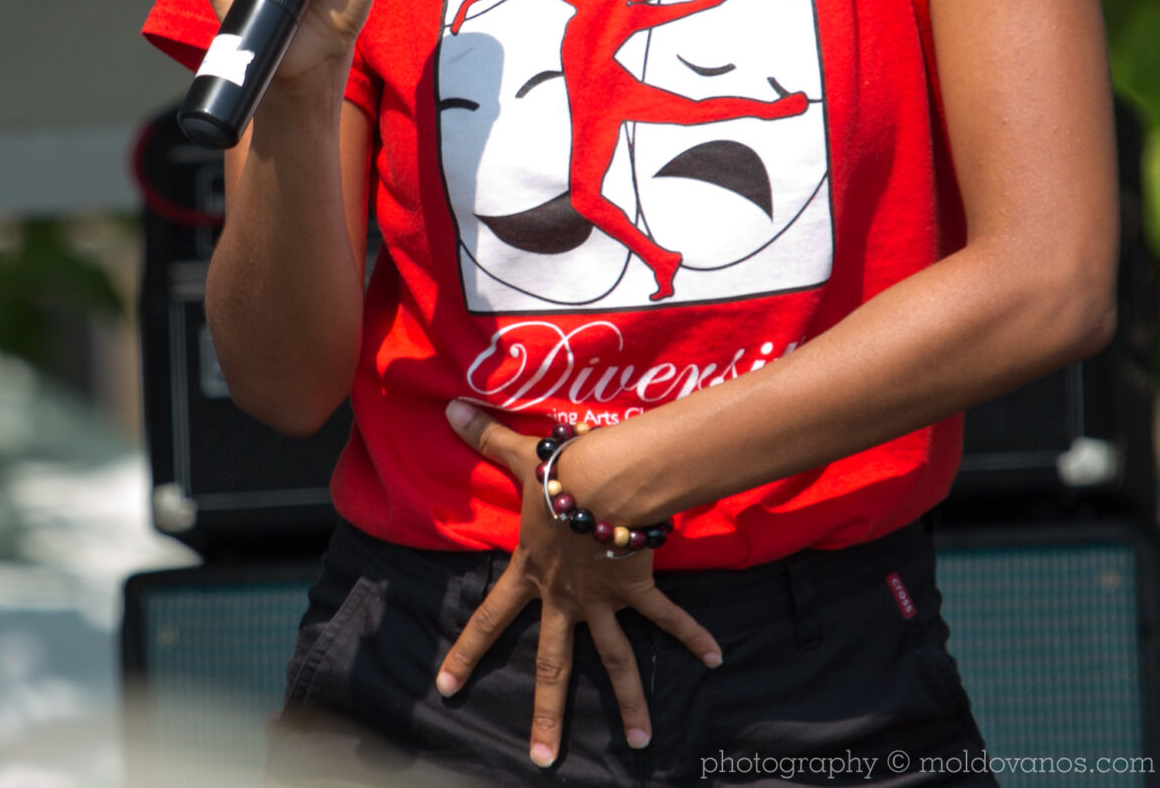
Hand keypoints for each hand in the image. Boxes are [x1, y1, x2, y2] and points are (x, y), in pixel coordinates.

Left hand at [437, 401, 720, 766]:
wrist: (604, 481)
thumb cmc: (559, 472)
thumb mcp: (519, 457)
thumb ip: (485, 437)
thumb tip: (449, 406)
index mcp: (531, 573)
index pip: (488, 618)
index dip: (465, 651)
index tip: (444, 688)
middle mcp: (564, 597)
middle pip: (552, 665)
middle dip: (546, 714)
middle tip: (541, 761)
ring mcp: (602, 598)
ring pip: (614, 660)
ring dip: (629, 702)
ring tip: (638, 742)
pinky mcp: (637, 586)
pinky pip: (665, 617)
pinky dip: (691, 636)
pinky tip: (715, 658)